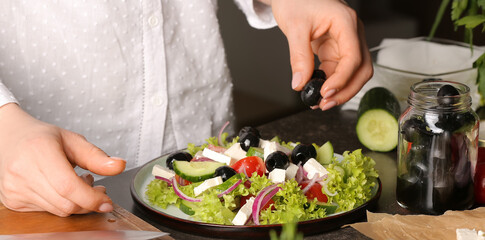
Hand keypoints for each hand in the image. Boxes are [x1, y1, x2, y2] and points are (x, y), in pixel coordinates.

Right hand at [0, 103, 125, 215]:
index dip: (91, 199)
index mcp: (39, 150)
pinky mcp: (12, 201)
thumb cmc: (44, 139)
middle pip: (65, 203)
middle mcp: (22, 171)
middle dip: (88, 202)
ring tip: (79, 184)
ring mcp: (15, 188)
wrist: (10, 139)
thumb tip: (120, 166)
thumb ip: (97, 157)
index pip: (68, 186)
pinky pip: (46, 212)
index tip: (107, 202)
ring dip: (76, 203)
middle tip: (98, 189)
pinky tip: (61, 189)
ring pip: (57, 210)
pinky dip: (60, 204)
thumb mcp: (73, 141)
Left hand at [266, 0, 372, 109]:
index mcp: (346, 22)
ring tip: (320, 102)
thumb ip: (299, 57)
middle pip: (361, 68)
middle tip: (326, 103)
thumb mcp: (295, 28)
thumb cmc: (296, 1)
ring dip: (340, 90)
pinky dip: (330, 83)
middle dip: (346, 89)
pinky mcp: (336, 49)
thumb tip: (300, 83)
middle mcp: (351, 33)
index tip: (326, 92)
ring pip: (353, 73)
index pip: (353, 57)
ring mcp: (345, 42)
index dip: (342, 79)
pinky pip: (339, 71)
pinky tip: (318, 91)